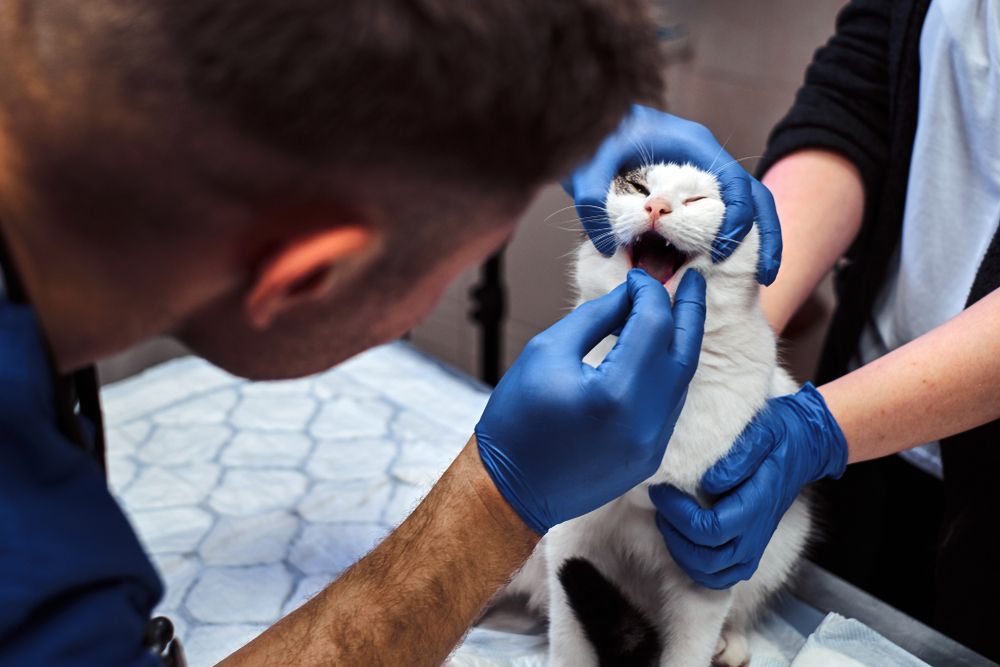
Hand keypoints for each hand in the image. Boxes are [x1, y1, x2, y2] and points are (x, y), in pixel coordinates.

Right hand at [475, 269, 705, 534]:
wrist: (509, 489)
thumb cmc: (517, 417)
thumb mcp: (547, 352)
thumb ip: (596, 317)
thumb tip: (632, 295)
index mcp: (617, 392)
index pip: (654, 325)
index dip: (649, 293)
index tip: (636, 276)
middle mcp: (646, 421)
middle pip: (684, 351)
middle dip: (689, 309)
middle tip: (693, 278)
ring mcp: (653, 444)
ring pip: (682, 379)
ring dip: (679, 341)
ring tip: (675, 311)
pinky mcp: (651, 457)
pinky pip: (670, 404)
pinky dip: (667, 372)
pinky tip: (656, 353)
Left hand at [564, 105, 781, 284]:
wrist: (590, 121)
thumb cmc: (593, 135)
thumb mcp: (588, 164)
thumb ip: (591, 199)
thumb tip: (606, 246)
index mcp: (694, 145)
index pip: (735, 181)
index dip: (737, 218)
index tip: (722, 252)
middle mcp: (706, 158)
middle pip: (754, 195)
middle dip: (766, 234)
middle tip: (766, 276)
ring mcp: (702, 174)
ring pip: (746, 204)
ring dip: (757, 238)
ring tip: (762, 277)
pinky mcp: (690, 190)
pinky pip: (721, 212)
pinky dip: (730, 237)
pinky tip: (725, 265)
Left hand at [648, 383, 847, 587]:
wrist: (802, 448)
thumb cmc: (778, 437)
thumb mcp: (762, 433)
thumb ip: (738, 457)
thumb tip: (708, 482)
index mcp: (758, 505)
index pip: (711, 528)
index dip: (678, 514)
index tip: (663, 490)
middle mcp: (756, 533)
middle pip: (707, 557)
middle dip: (674, 533)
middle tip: (662, 504)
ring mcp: (754, 546)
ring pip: (711, 573)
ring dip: (681, 552)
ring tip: (668, 520)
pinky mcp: (749, 551)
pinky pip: (720, 577)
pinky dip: (696, 567)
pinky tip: (683, 540)